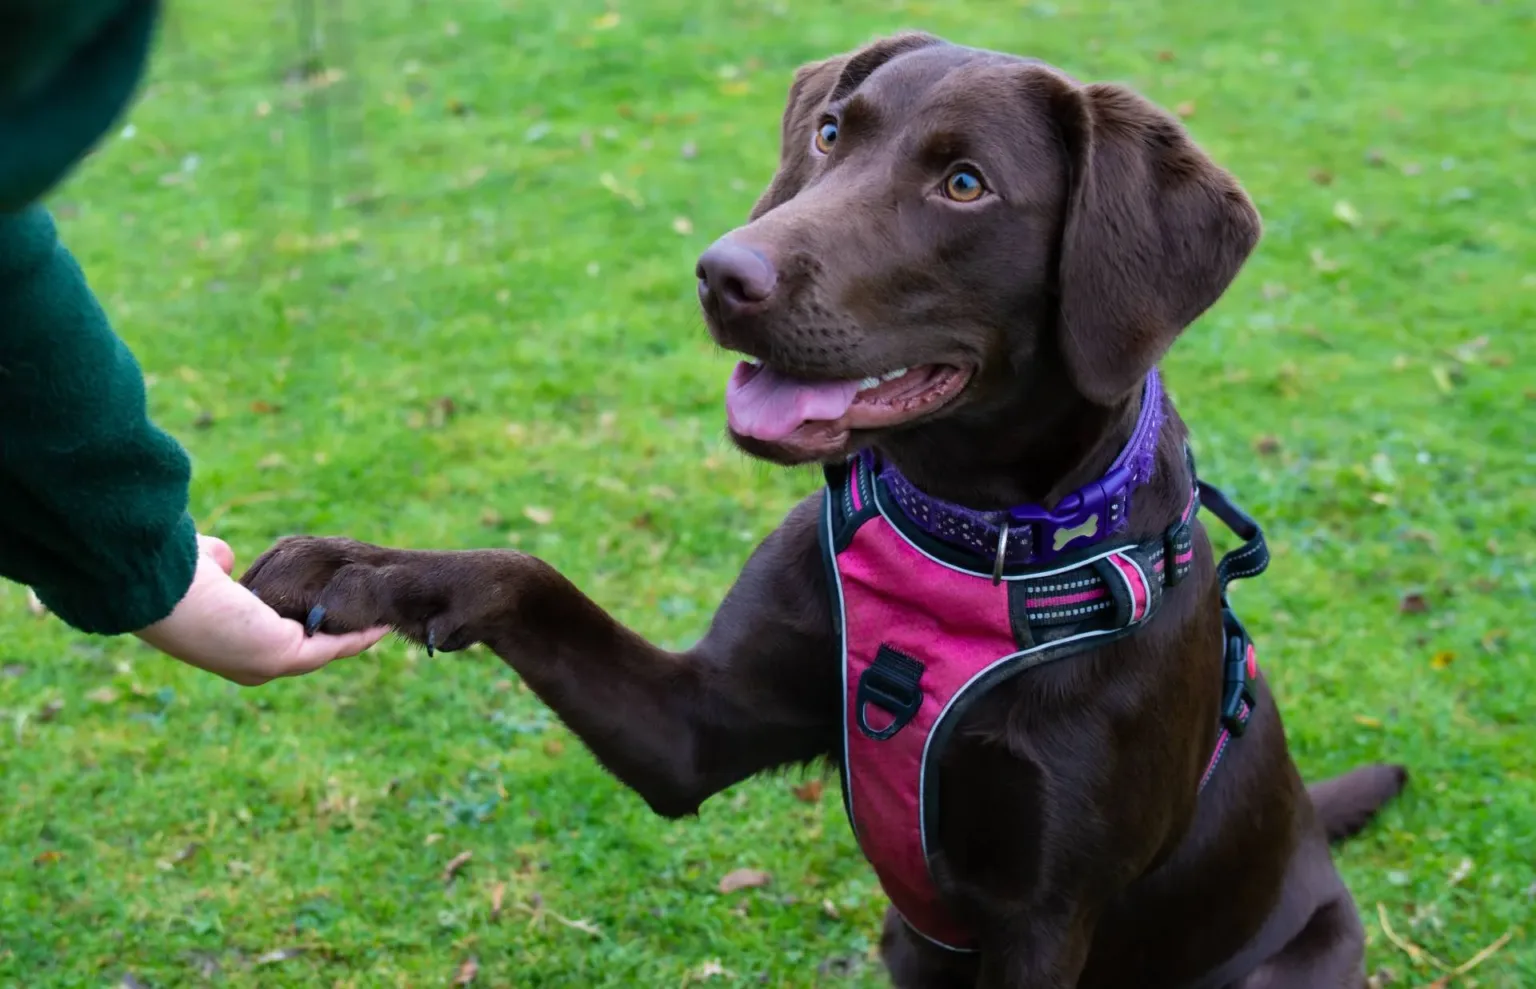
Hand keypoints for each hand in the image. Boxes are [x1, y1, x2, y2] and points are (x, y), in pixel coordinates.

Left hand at [136, 535, 388, 685]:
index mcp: (228, 642)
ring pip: (324, 650)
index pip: (274, 633)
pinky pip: (332, 647)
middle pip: (307, 648)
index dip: (306, 620)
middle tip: (369, 617)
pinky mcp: (284, 656)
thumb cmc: (171, 578)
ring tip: (383, 620)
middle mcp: (248, 660)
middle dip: (339, 634)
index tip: (328, 604)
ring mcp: (266, 662)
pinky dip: (358, 638)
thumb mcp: (202, 565)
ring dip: (356, 637)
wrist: (160, 593)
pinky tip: (380, 626)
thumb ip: (217, 563)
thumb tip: (224, 557)